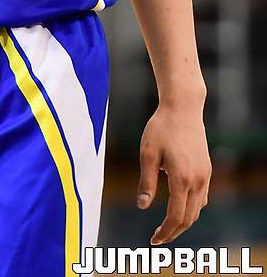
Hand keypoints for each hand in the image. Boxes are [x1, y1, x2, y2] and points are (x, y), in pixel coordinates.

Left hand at [137, 102, 211, 244]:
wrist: (183, 108)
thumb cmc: (161, 128)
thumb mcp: (147, 153)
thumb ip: (146, 181)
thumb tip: (142, 206)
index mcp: (181, 179)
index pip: (176, 216)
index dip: (165, 232)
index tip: (153, 240)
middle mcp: (198, 181)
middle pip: (189, 218)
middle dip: (174, 232)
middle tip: (157, 238)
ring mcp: (205, 175)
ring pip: (198, 210)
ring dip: (184, 221)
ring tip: (167, 226)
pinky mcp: (206, 169)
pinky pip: (202, 197)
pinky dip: (191, 208)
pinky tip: (179, 206)